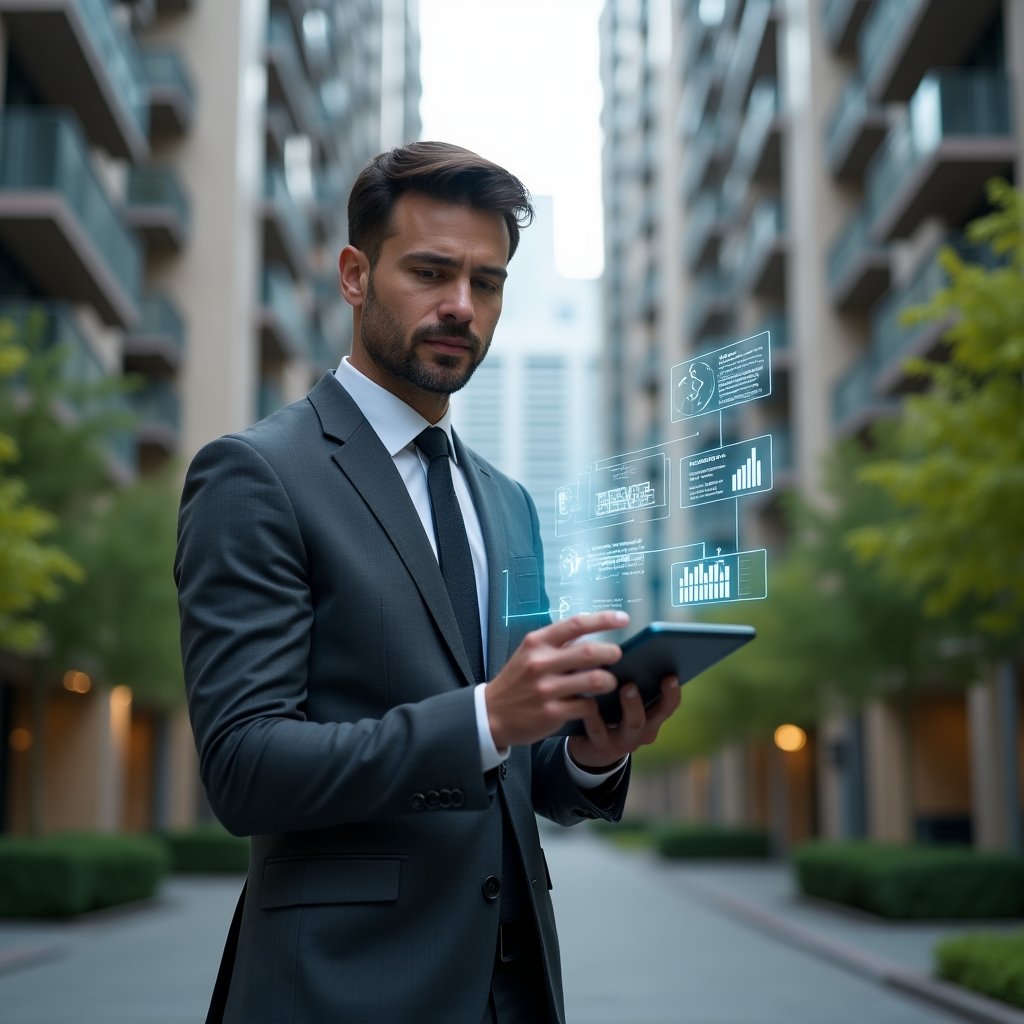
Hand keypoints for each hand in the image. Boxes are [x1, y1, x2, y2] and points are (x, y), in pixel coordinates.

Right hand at [486, 612, 628, 748]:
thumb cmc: (518, 680)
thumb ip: (558, 644)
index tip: (623, 619)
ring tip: (610, 681)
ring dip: (609, 680)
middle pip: (590, 652)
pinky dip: (594, 704)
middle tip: (618, 655)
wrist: (491, 713)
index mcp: (537, 643)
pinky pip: (587, 706)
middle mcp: (541, 663)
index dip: (603, 619)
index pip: (576, 624)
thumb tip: (593, 635)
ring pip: (594, 680)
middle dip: (612, 652)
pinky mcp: (552, 713)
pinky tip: (590, 703)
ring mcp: (546, 689)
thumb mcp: (530, 653)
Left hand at [567, 675, 681, 769]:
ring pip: (632, 724)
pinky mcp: (600, 745)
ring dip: (631, 705)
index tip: (671, 675)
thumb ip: (633, 680)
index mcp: (652, 718)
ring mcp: (623, 741)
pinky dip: (594, 713)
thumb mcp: (624, 701)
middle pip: (654, 716)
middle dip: (653, 694)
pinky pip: (597, 728)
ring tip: (625, 687)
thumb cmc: (610, 713)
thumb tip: (628, 649)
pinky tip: (588, 697)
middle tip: (640, 680)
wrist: (591, 749)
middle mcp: (642, 732)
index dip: (672, 693)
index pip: (668, 706)